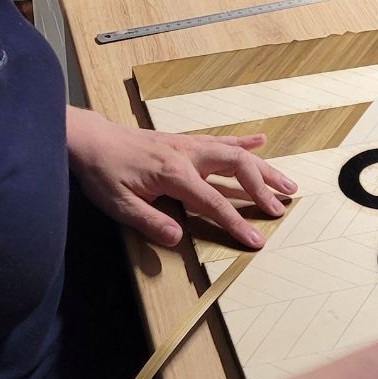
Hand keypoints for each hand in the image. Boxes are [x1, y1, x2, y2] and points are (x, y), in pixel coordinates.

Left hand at [66, 107, 297, 247]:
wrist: (90, 139)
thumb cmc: (103, 172)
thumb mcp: (120, 204)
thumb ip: (150, 222)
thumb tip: (178, 238)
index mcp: (174, 174)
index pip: (214, 202)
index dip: (237, 223)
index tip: (256, 240)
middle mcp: (188, 155)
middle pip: (237, 168)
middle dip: (263, 189)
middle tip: (281, 208)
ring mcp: (189, 145)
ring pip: (236, 153)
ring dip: (264, 168)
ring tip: (287, 183)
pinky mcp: (185, 141)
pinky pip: (221, 140)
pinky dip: (243, 142)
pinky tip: (261, 142)